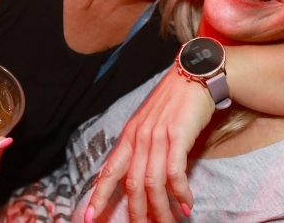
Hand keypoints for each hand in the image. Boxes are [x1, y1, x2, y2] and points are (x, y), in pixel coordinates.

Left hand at [87, 70, 214, 221]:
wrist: (194, 76)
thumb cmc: (174, 103)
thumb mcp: (150, 124)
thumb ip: (143, 147)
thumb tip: (141, 178)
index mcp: (129, 136)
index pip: (109, 171)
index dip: (99, 196)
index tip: (89, 219)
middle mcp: (140, 138)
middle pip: (132, 185)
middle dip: (136, 214)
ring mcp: (158, 137)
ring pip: (153, 184)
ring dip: (161, 210)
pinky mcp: (177, 136)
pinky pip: (175, 173)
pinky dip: (179, 193)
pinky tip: (185, 206)